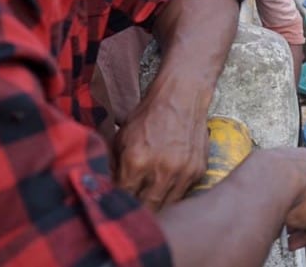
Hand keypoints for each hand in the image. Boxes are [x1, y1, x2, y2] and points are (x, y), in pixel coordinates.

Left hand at [114, 91, 208, 209]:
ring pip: (167, 205)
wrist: (182, 96)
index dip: (119, 202)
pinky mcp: (199, 170)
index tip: (117, 203)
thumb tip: (106, 187)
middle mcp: (161, 170)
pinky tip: (167, 186)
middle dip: (138, 209)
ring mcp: (183, 172)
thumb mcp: (122, 137)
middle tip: (133, 208)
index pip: (124, 198)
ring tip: (149, 202)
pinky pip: (183, 192)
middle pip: (146, 208)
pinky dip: (174, 193)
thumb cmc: (150, 115)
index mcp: (137, 161)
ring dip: (157, 205)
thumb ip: (114, 165)